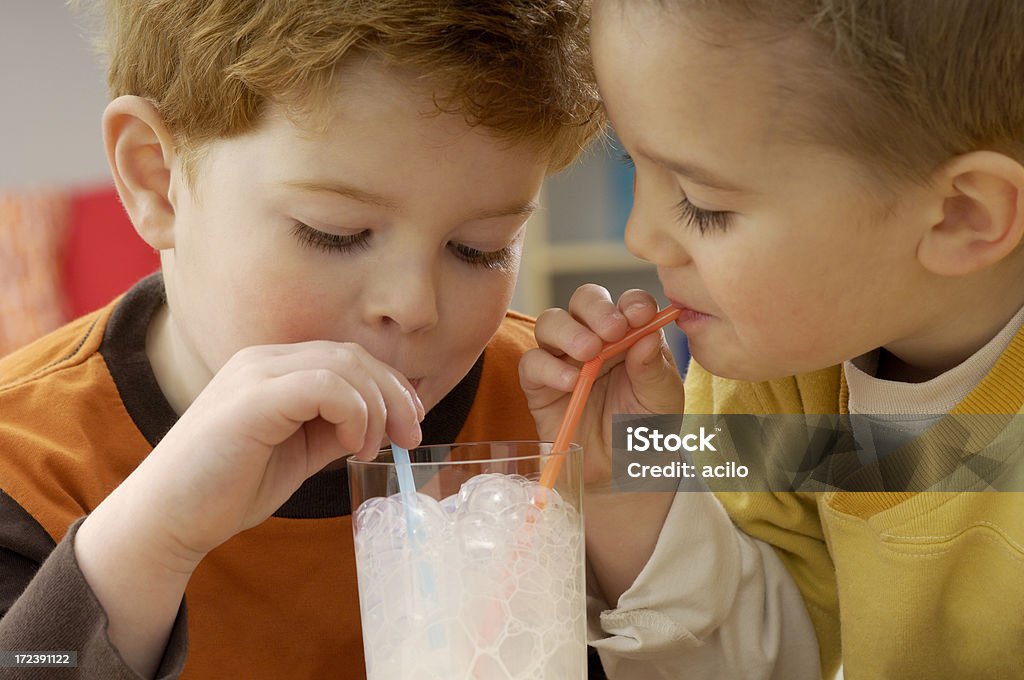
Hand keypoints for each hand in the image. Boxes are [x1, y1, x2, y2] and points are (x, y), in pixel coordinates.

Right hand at [75, 341, 422, 675]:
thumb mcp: (297, 453)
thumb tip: (380, 423)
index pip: (347, 357)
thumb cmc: (226, 489)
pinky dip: (353, 414)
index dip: (388, 386)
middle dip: (394, 396)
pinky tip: (351, 448)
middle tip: (409, 438)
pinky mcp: (253, 398)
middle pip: (352, 356)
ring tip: (370, 450)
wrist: (166, 520)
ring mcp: (256, 374)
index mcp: (271, 369)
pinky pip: (325, 385)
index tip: (409, 425)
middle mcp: (263, 360)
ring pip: (344, 366)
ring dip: (375, 409)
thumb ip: (333, 430)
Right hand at [519, 285, 684, 488]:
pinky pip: (532, 363)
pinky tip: (571, 382)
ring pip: (551, 322)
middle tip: (613, 329)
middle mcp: (594, 339)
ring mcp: (563, 358)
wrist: (621, 473)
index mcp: (630, 335)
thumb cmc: (645, 431)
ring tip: (588, 353)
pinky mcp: (538, 384)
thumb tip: (647, 335)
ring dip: (568, 331)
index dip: (632, 303)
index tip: (641, 316)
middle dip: (597, 308)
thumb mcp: (662, 401)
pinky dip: (548, 367)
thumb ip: (655, 369)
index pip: (627, 303)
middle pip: (584, 300)